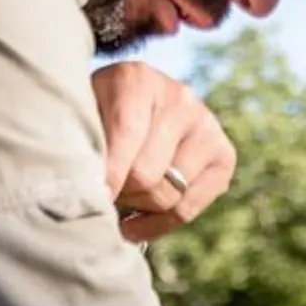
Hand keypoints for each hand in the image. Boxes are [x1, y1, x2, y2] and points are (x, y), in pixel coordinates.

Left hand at [93, 62, 236, 243]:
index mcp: (137, 80)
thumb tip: (96, 197)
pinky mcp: (224, 156)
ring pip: (166, 195)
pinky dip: (156, 225)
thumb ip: (84, 146)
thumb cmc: (96, 114)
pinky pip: (187, 209)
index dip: (104, 175)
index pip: (125, 135)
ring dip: (136, 206)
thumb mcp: (81, 116)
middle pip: (145, 174)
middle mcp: (179, 99)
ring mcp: (207, 127)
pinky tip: (134, 224)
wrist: (136, 103)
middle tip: (100, 194)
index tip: (86, 197)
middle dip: (119, 192)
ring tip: (119, 199)